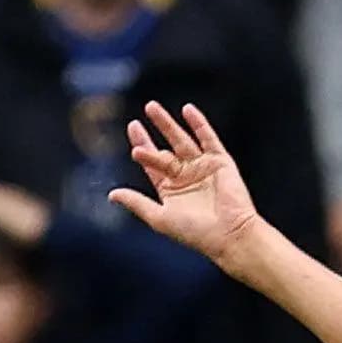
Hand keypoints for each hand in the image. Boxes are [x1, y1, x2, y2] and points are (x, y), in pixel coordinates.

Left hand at [111, 101, 266, 274]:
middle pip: (165, 150)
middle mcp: (186, 176)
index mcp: (171, 190)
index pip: (152, 164)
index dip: (142, 147)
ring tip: (151, 108)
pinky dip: (199, 124)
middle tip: (138, 118)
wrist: (229, 234)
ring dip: (168, 124)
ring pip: (182, 141)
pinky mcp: (220, 162)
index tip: (134, 129)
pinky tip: (187, 110)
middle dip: (153, 133)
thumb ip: (136, 203)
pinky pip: (208, 139)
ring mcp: (203, 167)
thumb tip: (112, 195)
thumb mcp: (159, 217)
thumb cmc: (195, 232)